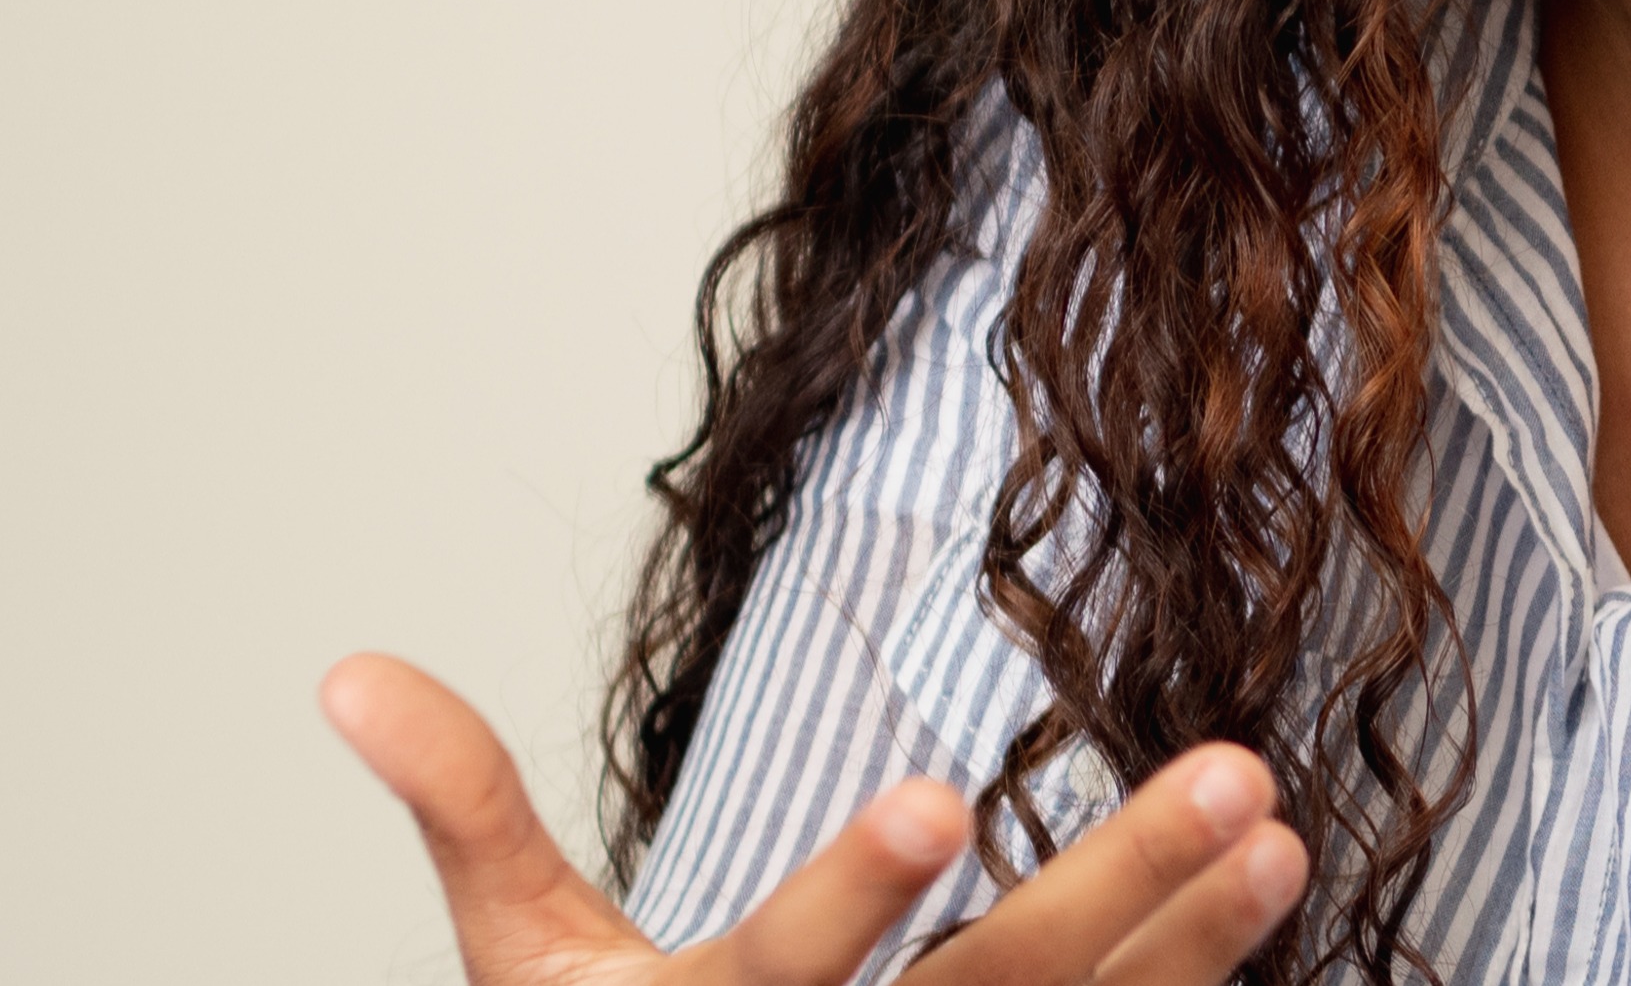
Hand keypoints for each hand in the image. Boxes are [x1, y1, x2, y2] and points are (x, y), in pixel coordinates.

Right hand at [322, 655, 1306, 985]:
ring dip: (1191, 942)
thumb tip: (350, 673)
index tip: (943, 792)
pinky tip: (1275, 905)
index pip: (789, 966)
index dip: (857, 891)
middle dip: (1113, 893)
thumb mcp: (527, 969)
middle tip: (1236, 781)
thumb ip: (468, 818)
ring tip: (1280, 830)